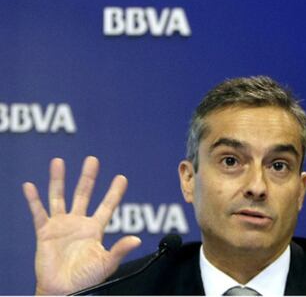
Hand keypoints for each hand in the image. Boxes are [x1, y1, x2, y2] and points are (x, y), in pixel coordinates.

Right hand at [23, 156, 140, 294]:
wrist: (62, 291)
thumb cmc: (85, 279)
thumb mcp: (105, 264)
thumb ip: (119, 250)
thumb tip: (137, 239)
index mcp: (95, 228)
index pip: (107, 205)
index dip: (114, 192)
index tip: (122, 177)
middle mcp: (78, 222)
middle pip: (84, 193)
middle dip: (88, 177)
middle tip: (92, 160)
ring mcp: (61, 225)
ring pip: (59, 197)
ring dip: (58, 180)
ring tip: (58, 162)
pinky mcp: (44, 232)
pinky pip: (38, 213)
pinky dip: (33, 200)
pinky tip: (29, 186)